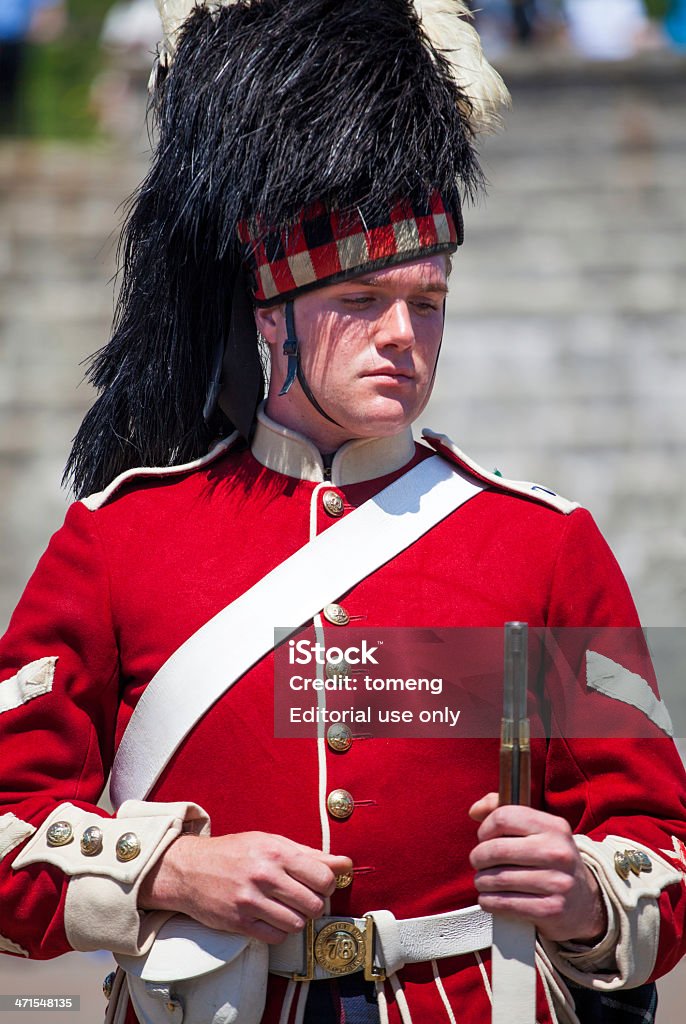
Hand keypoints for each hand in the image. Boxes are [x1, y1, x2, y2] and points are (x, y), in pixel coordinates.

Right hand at [139, 831, 352, 943]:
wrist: (190, 869)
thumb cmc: (235, 853)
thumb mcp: (271, 843)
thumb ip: (309, 854)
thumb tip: (345, 863)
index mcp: (276, 852)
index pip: (323, 877)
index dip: (328, 884)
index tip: (320, 883)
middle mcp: (264, 876)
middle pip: (314, 904)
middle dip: (314, 904)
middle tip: (304, 898)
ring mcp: (251, 901)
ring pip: (297, 924)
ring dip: (297, 919)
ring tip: (287, 908)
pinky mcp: (239, 923)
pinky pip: (276, 937)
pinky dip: (280, 931)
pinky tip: (272, 918)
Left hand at [469, 793, 605, 943]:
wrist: (584, 902)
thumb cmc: (550, 860)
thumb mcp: (537, 829)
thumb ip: (504, 810)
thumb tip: (475, 810)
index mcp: (554, 827)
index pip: (504, 817)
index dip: (485, 828)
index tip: (484, 838)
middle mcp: (558, 852)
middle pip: (497, 849)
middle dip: (478, 857)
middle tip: (478, 862)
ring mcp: (557, 883)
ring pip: (498, 878)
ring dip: (482, 881)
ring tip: (483, 880)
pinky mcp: (551, 910)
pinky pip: (506, 904)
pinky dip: (489, 901)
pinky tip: (490, 898)